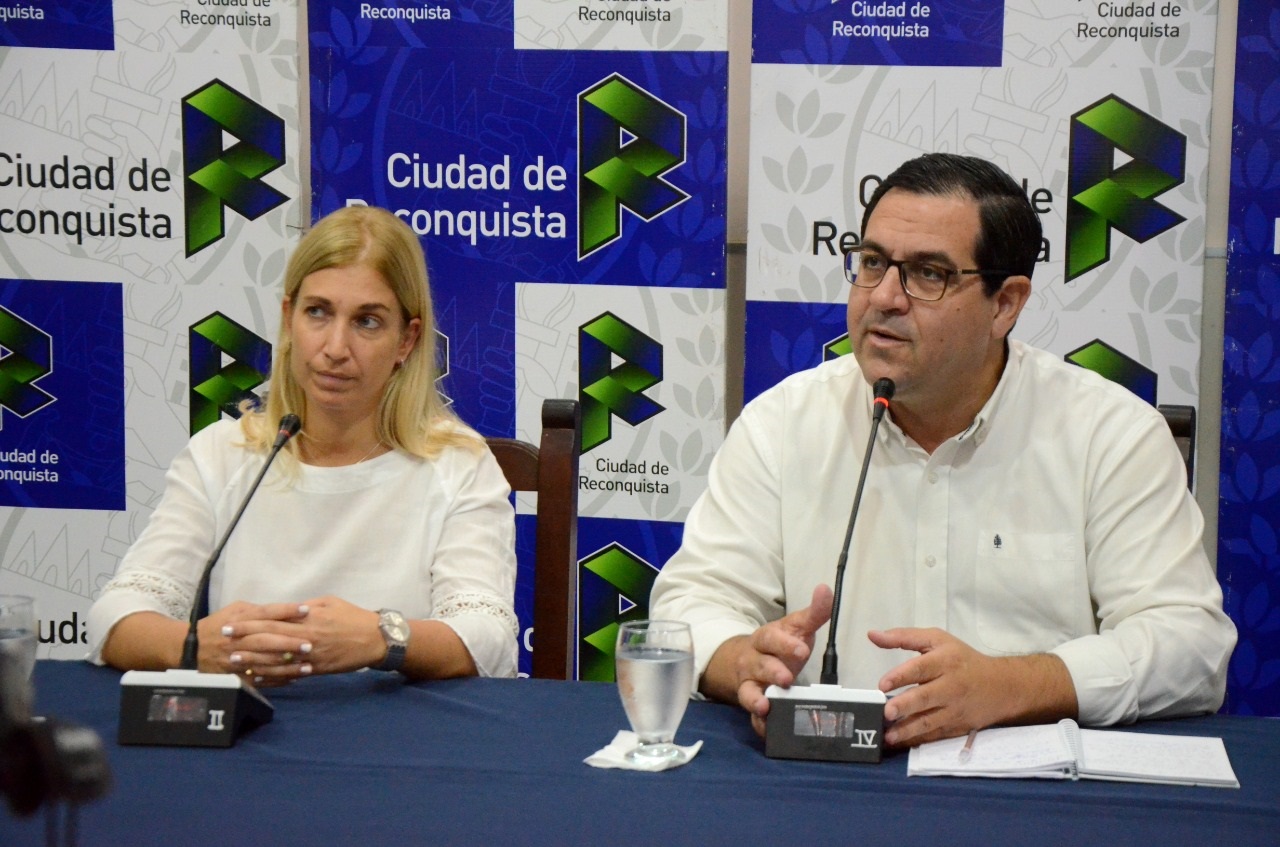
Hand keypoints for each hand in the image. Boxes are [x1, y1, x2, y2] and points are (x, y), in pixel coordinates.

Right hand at [196, 601, 310, 685]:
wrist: (190, 649)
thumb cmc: (218, 625)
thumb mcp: (235, 610)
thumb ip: (258, 610)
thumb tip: (285, 610)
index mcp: (238, 620)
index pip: (264, 613)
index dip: (285, 611)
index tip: (305, 610)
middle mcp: (237, 640)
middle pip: (265, 640)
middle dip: (288, 643)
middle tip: (309, 644)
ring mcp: (235, 661)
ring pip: (263, 664)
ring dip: (286, 666)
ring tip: (307, 666)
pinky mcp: (234, 677)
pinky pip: (258, 680)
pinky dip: (276, 680)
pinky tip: (293, 679)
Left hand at [219, 596, 384, 683]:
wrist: (375, 639)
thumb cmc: (353, 617)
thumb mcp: (330, 603)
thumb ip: (306, 607)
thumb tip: (287, 609)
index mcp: (308, 618)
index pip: (272, 619)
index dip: (249, 622)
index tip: (231, 623)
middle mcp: (306, 637)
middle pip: (269, 638)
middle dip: (244, 639)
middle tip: (223, 640)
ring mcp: (311, 655)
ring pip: (277, 659)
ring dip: (254, 660)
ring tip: (234, 661)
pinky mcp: (317, 669)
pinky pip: (290, 674)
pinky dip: (273, 677)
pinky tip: (257, 678)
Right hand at [704, 584, 833, 736]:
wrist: (749, 661)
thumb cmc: (779, 645)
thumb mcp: (796, 628)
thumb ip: (813, 613)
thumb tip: (826, 590)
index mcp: (765, 640)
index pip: (771, 639)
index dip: (784, 644)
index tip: (802, 649)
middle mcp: (753, 662)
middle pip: (759, 666)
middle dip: (772, 671)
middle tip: (786, 677)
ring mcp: (750, 684)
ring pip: (749, 692)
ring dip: (756, 699)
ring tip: (765, 707)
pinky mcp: (754, 704)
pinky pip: (752, 717)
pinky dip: (758, 724)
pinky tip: (767, 729)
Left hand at [870, 628, 1076, 747]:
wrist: (1001, 686)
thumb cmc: (962, 659)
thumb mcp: (937, 640)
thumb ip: (903, 637)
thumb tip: (872, 635)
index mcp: (945, 661)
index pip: (920, 668)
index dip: (901, 676)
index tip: (882, 685)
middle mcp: (950, 686)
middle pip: (925, 697)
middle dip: (905, 706)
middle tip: (886, 713)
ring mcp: (954, 709)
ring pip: (930, 721)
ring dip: (908, 730)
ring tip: (888, 736)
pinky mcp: (957, 726)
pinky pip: (935, 735)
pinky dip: (917, 740)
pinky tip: (900, 743)